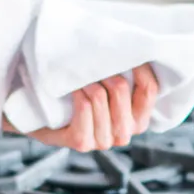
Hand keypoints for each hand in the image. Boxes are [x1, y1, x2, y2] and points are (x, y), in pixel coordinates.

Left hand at [25, 64, 159, 151]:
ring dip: (86, 82)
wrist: (44, 118)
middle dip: (105, 73)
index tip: (125, 53)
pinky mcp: (81, 142)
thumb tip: (134, 50)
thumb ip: (126, 75)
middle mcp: (124, 134)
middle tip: (94, 70)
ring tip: (81, 81)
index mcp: (138, 121)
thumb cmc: (82, 95)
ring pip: (100, 97)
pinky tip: (73, 92)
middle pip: (121, 89)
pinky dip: (77, 93)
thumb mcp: (108, 85)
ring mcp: (103, 141)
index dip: (139, 67)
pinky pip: (84, 107)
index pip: (149, 89)